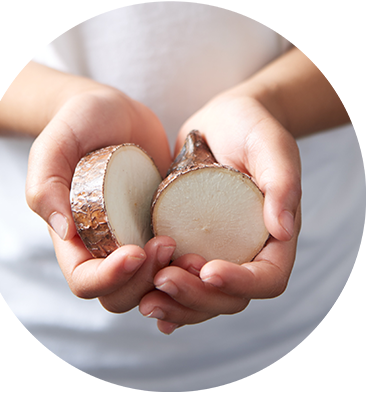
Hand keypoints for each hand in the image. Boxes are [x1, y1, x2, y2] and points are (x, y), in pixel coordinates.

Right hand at [26, 84, 173, 310]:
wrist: (117, 114)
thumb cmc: (81, 124)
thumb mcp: (55, 144)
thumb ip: (46, 184)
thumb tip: (63, 231)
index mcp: (74, 238)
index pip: (84, 281)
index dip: (108, 278)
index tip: (134, 252)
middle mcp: (105, 246)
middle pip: (121, 293)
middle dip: (144, 279)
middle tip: (166, 243)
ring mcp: (136, 239)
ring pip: (151, 285)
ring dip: (171, 278)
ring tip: (191, 252)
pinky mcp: (160, 226)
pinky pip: (174, 260)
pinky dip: (187, 265)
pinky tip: (203, 249)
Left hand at [139, 93, 301, 333]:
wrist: (222, 123)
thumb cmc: (251, 129)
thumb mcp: (271, 147)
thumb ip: (282, 183)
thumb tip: (284, 231)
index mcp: (273, 237)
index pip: (267, 278)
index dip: (241, 283)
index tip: (208, 269)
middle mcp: (245, 251)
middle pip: (229, 297)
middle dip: (197, 297)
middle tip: (163, 280)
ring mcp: (217, 251)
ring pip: (203, 297)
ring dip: (176, 304)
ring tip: (146, 300)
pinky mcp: (190, 243)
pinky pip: (182, 279)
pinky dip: (167, 297)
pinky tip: (144, 300)